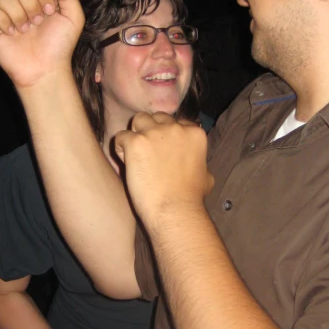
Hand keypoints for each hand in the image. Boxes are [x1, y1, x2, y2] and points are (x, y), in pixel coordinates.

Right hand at [0, 0, 84, 88]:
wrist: (45, 69)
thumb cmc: (59, 46)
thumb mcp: (74, 18)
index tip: (50, 12)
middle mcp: (23, 2)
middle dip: (31, 3)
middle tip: (38, 22)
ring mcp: (7, 13)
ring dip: (18, 13)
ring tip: (25, 30)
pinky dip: (1, 20)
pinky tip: (11, 33)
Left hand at [115, 112, 213, 228]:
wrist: (174, 210)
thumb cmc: (190, 198)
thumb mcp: (206, 177)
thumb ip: (201, 163)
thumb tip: (200, 167)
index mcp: (195, 133)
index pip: (176, 122)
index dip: (167, 135)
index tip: (164, 152)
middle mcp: (176, 127)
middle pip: (157, 117)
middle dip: (151, 131)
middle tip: (148, 153)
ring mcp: (155, 133)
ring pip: (138, 120)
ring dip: (135, 134)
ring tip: (136, 156)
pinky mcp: (136, 142)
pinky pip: (121, 137)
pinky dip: (121, 149)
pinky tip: (127, 165)